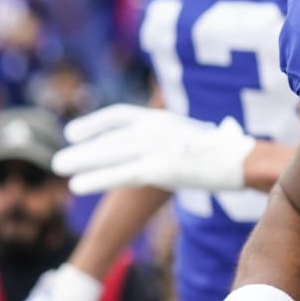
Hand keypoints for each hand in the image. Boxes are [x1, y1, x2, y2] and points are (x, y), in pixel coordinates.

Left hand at [52, 105, 255, 195]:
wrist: (241, 160)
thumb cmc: (223, 152)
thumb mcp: (193, 136)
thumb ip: (171, 139)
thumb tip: (160, 146)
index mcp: (162, 118)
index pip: (120, 115)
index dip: (94, 124)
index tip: (73, 132)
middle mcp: (155, 128)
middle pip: (109, 138)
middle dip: (82, 148)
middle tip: (57, 159)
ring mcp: (156, 147)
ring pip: (109, 154)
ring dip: (81, 161)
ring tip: (59, 168)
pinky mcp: (159, 168)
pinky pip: (120, 174)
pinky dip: (96, 179)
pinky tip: (77, 185)